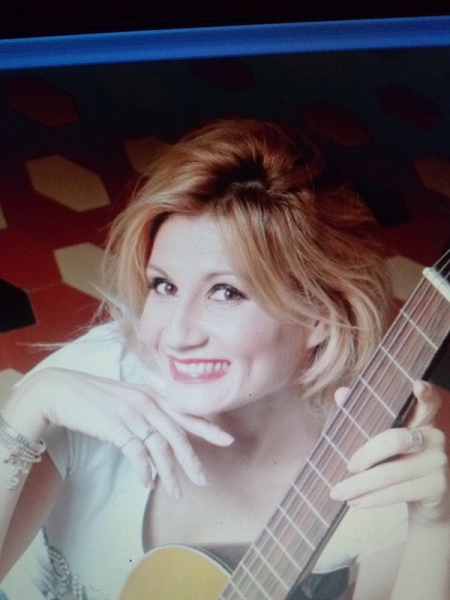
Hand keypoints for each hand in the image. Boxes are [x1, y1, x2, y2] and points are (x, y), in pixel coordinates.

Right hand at [6, 367, 233, 497]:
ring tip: (176, 493)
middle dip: (192, 460)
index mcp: (152, 393)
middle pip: (178, 434)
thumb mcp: (126, 397)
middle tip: (204, 480)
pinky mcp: (116, 427)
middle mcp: (147, 402)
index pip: (186, 412)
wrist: (61, 391)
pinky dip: (144, 471)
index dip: (207, 427)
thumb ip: (146, 409)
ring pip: (160, 447)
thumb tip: (160, 435)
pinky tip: (147, 483)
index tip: (227, 439)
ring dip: (169, 473)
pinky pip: (137, 454)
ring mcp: (132, 414)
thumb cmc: (93, 396)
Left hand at [330, 381, 449, 525]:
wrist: (426, 503)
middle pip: (395, 440)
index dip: (424, 393)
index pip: (427, 402)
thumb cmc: (398, 463)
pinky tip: (355, 502)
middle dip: (365, 455)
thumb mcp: (383, 441)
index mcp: (422, 420)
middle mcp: (435, 437)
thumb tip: (341, 393)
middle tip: (347, 467)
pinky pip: (398, 492)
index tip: (417, 385)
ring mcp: (439, 463)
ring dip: (360, 485)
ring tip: (338, 492)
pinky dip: (372, 499)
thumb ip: (364, 417)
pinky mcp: (437, 487)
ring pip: (392, 472)